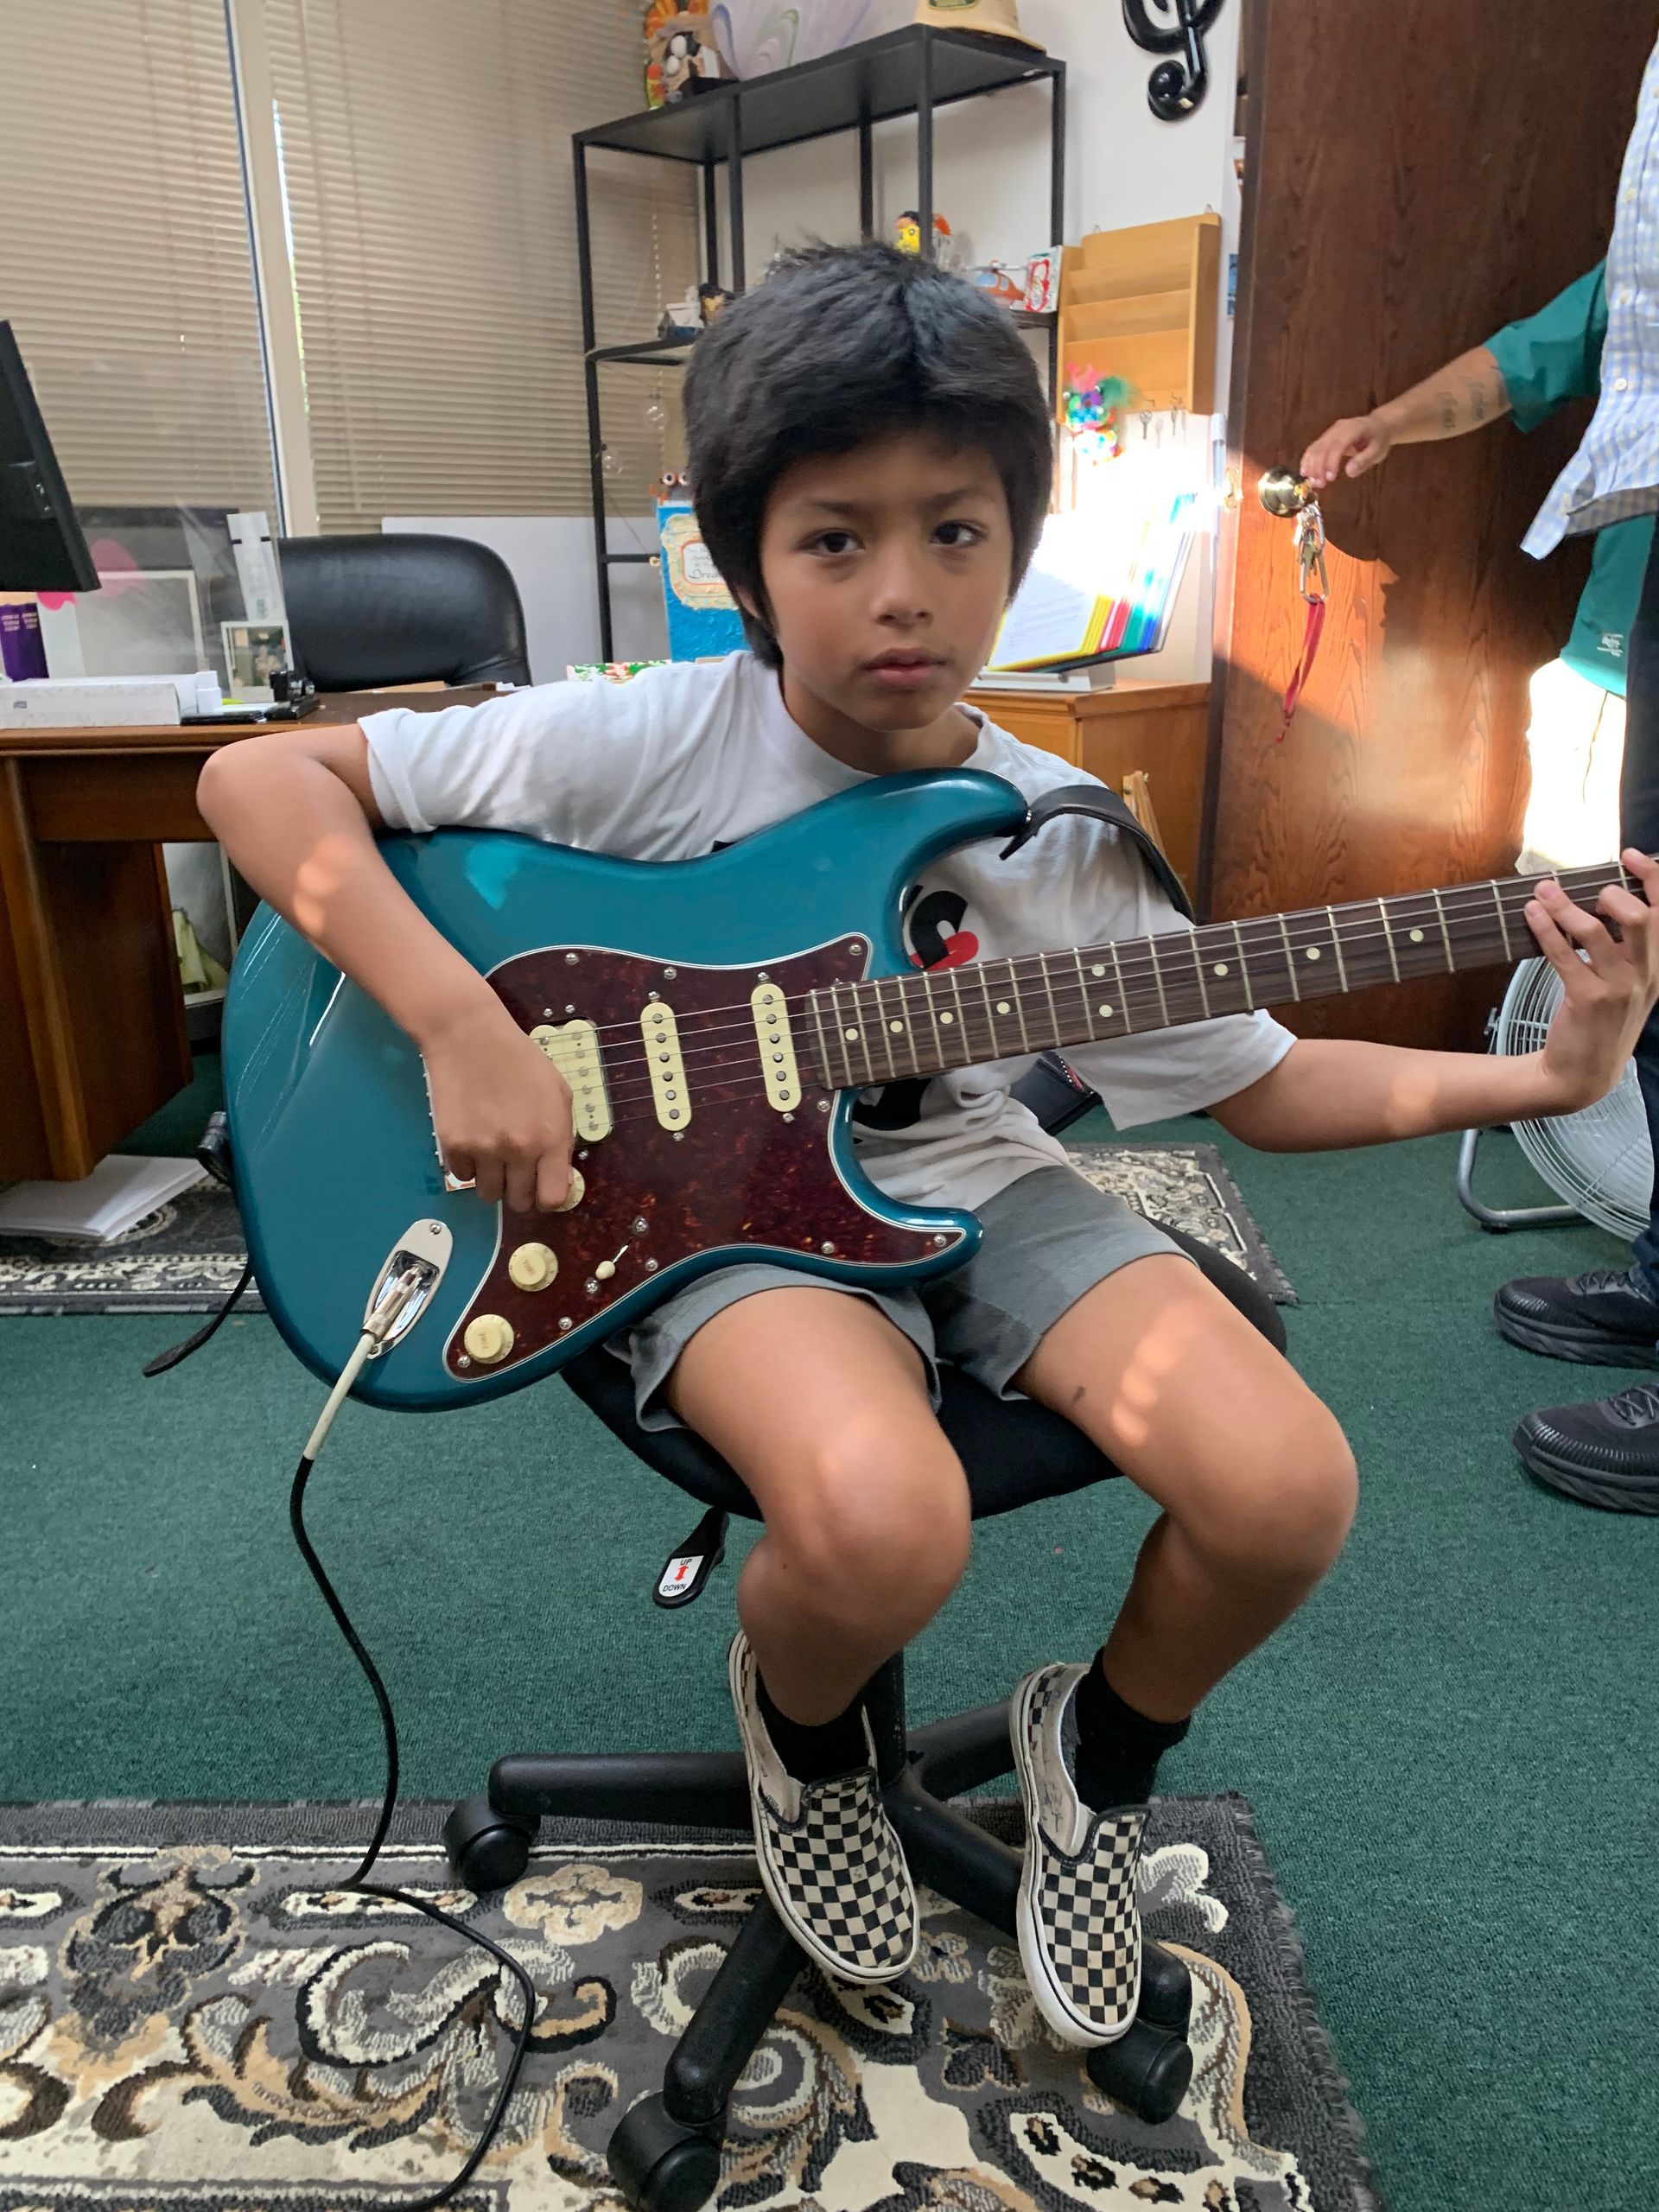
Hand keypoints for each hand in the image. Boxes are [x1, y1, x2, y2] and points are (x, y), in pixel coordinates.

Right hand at [423, 996, 573, 1210]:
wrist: (470, 1038)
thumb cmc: (521, 1062)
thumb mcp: (558, 1094)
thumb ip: (562, 1138)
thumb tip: (559, 1178)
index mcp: (550, 1138)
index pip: (551, 1198)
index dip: (547, 1197)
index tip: (541, 1187)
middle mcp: (518, 1150)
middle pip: (519, 1202)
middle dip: (520, 1190)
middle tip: (515, 1170)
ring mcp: (483, 1150)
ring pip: (488, 1195)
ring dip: (493, 1181)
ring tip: (492, 1154)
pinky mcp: (452, 1146)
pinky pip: (462, 1176)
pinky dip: (468, 1165)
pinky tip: (472, 1139)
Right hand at [1300, 414, 1391, 486]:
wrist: (1377, 425)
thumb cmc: (1378, 440)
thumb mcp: (1378, 451)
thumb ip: (1364, 461)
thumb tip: (1349, 472)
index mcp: (1353, 429)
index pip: (1338, 445)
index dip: (1331, 462)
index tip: (1330, 479)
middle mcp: (1339, 428)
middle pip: (1323, 446)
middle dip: (1318, 466)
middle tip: (1319, 484)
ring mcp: (1331, 431)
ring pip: (1316, 447)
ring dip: (1311, 465)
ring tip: (1312, 482)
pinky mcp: (1326, 437)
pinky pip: (1314, 447)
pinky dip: (1308, 460)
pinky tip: (1305, 472)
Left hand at [1530, 852, 1658, 1113]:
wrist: (1583, 1075)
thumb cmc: (1600, 1024)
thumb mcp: (1628, 987)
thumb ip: (1626, 950)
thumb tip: (1602, 903)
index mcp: (1657, 969)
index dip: (1652, 878)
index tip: (1630, 856)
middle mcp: (1644, 976)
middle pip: (1639, 918)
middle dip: (1610, 894)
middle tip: (1585, 890)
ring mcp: (1618, 989)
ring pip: (1595, 932)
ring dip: (1565, 906)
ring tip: (1543, 892)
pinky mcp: (1587, 1001)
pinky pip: (1564, 955)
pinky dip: (1546, 929)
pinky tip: (1532, 915)